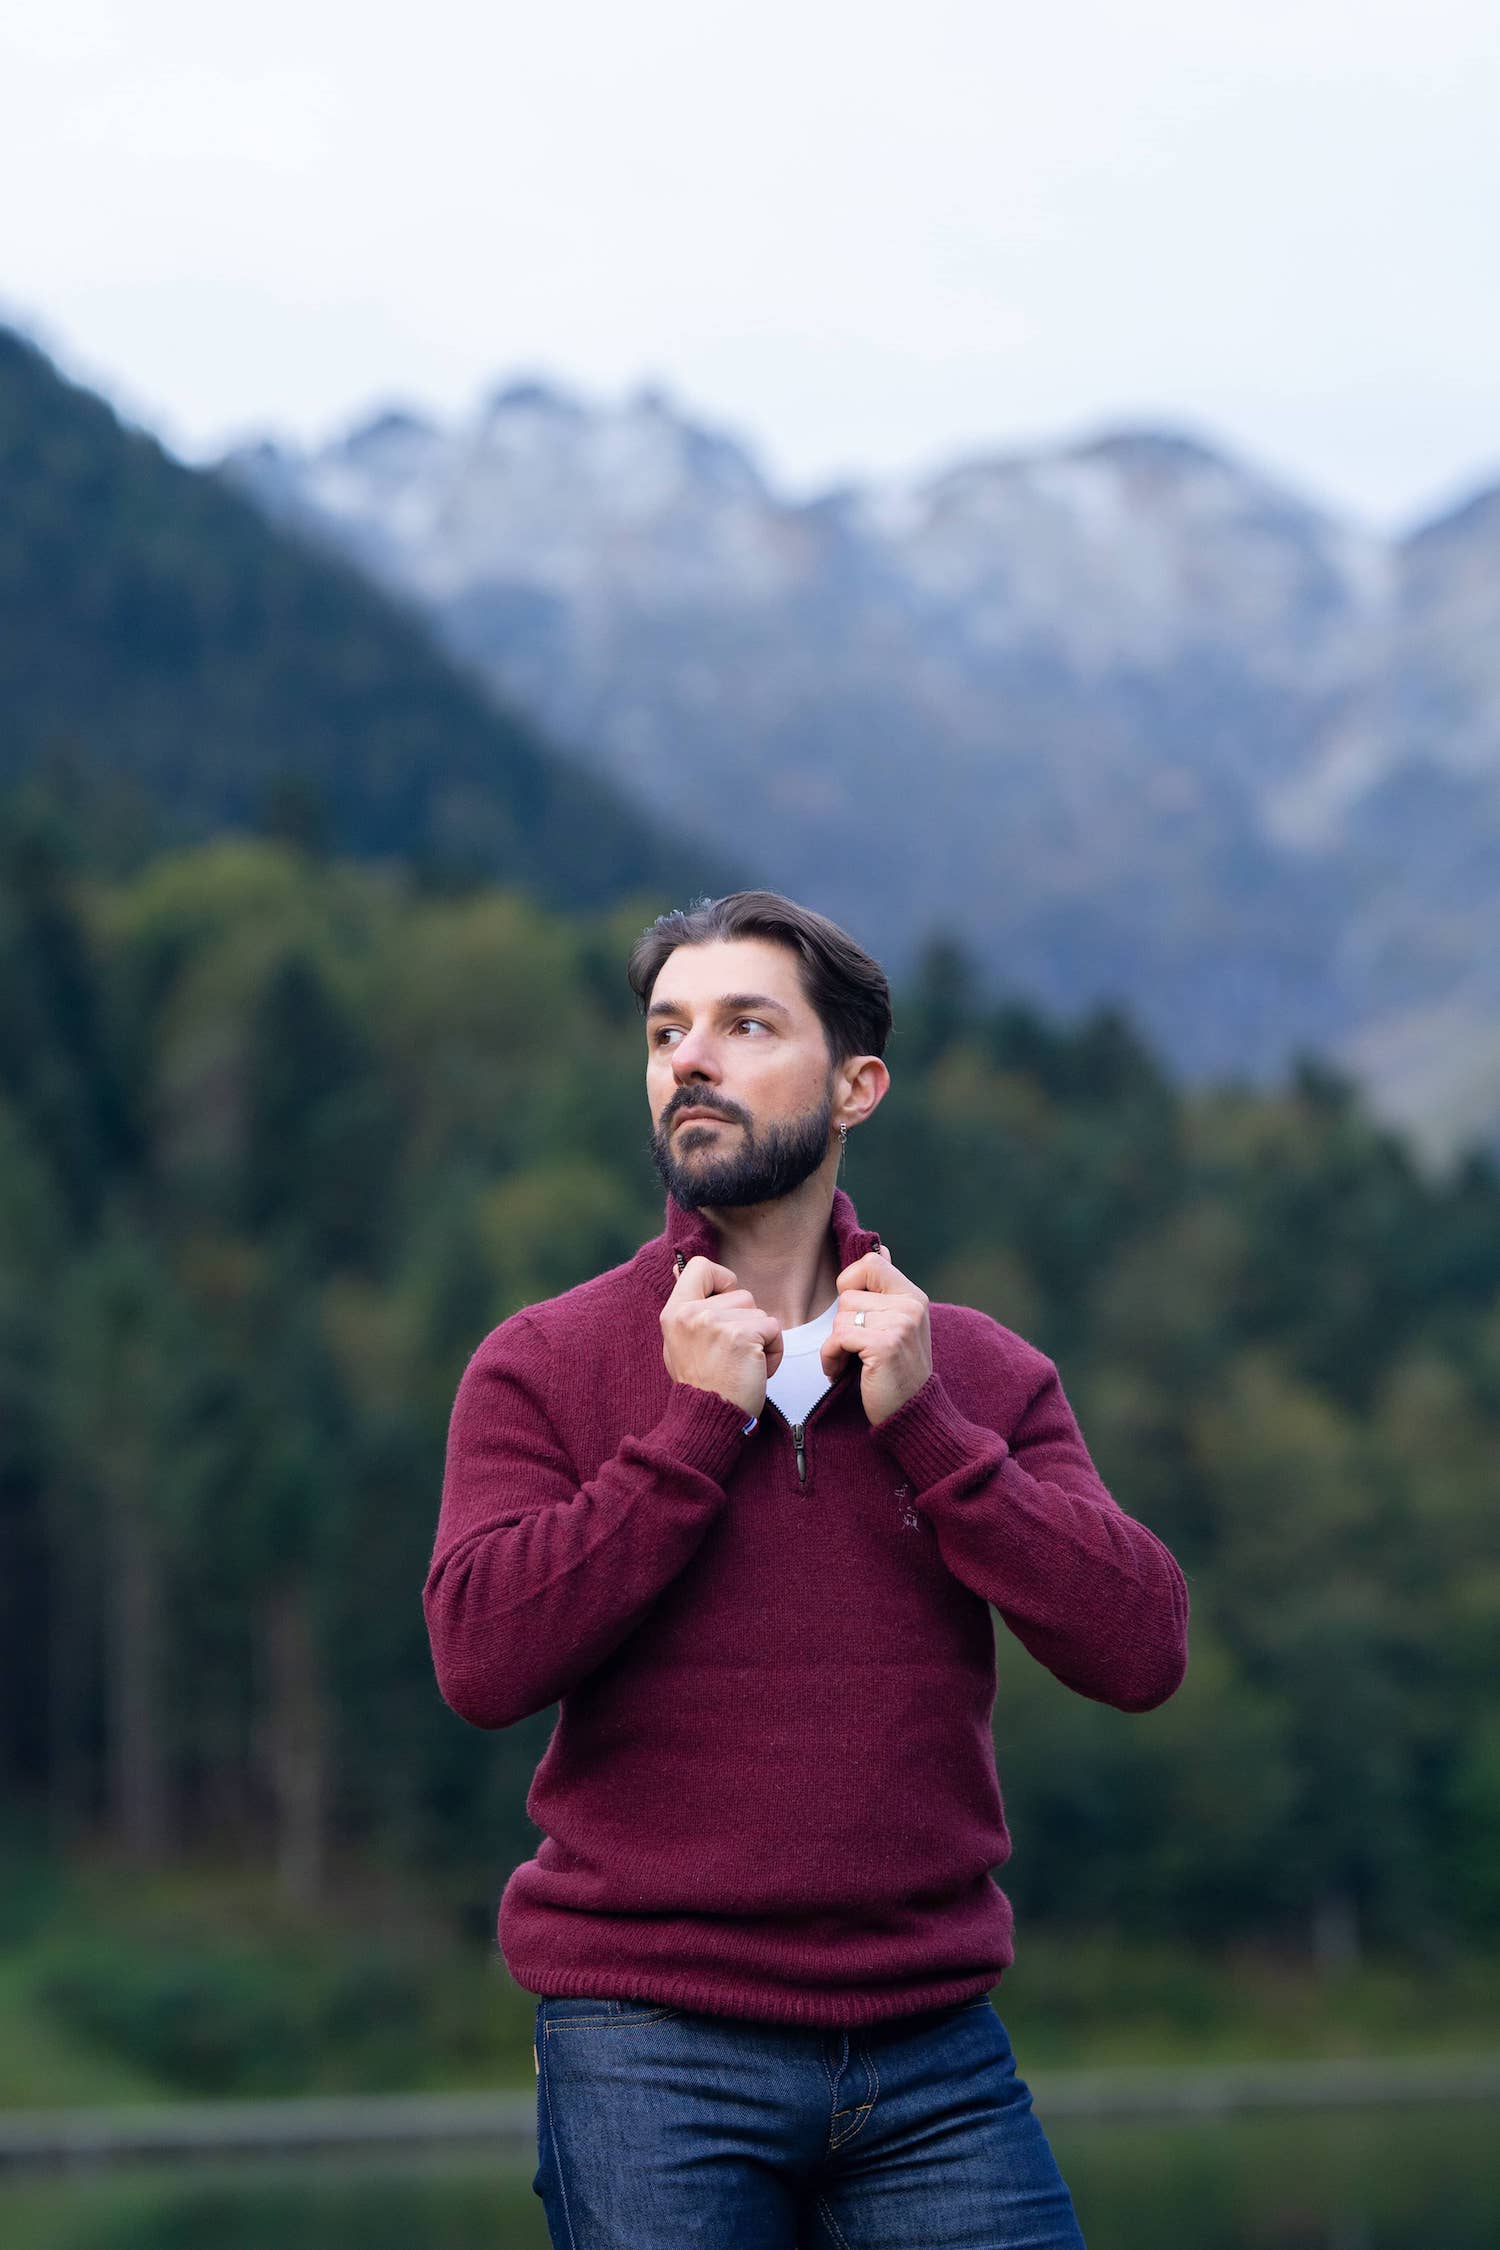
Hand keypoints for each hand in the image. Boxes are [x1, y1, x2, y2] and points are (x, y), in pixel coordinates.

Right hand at [660, 1256, 782, 1418]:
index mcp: (674, 1312)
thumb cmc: (700, 1384)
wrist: (706, 1419)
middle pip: (741, 1294)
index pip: (699, 1266)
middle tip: (730, 1353)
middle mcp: (692, 1313)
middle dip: (746, 1322)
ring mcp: (716, 1323)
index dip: (721, 1279)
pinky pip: (774, 1328)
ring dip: (761, 1338)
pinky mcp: (743, 1336)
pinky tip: (756, 1370)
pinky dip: (774, 1351)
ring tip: (742, 1363)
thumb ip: (686, 1307)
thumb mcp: (679, 1341)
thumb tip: (678, 1267)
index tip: (725, 1301)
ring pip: (759, 1312)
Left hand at [820, 1244, 931, 1424]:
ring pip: (840, 1318)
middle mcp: (911, 1306)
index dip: (851, 1283)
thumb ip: (887, 1290)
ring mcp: (900, 1324)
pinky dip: (831, 1357)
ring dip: (835, 1344)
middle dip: (842, 1325)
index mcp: (913, 1296)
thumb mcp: (899, 1325)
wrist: (910, 1414)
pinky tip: (840, 1372)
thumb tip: (880, 1248)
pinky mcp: (885, 1345)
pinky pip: (838, 1338)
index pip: (871, 1262)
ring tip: (851, 1363)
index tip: (855, 1312)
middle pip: (848, 1296)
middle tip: (855, 1349)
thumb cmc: (897, 1372)